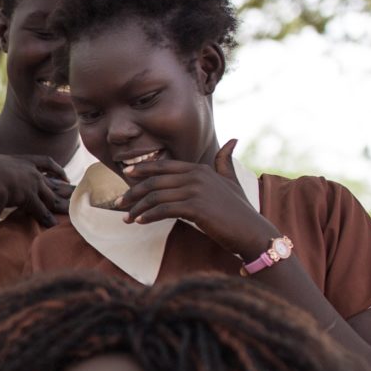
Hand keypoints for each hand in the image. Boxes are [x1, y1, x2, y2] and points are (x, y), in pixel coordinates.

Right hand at [0, 153, 71, 226]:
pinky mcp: (29, 197)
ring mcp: (30, 183)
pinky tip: (51, 224)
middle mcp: (28, 170)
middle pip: (49, 181)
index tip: (63, 175)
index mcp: (18, 160)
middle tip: (68, 196)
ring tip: (58, 215)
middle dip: (59, 190)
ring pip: (47, 196)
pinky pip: (41, 210)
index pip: (43, 161)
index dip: (55, 168)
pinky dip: (46, 218)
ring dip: (53, 207)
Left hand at [118, 139, 274, 257]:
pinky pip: (164, 210)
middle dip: (133, 193)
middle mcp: (197, 176)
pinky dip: (149, 216)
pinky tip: (140, 222)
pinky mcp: (196, 208)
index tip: (126, 174)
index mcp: (201, 168)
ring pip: (156, 196)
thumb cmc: (240, 209)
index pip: (164, 166)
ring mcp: (196, 191)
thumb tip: (232, 140)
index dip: (143, 169)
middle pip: (155, 181)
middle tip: (119, 204)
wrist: (252, 231)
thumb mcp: (231, 181)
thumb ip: (225, 161)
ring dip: (137, 208)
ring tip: (126, 218)